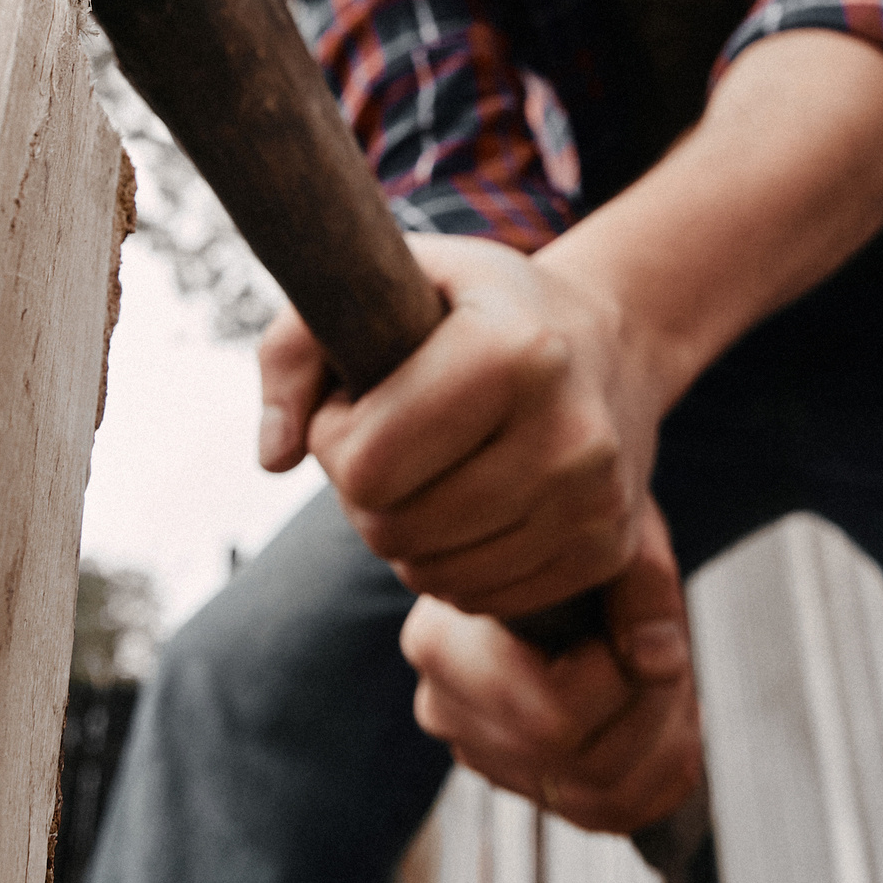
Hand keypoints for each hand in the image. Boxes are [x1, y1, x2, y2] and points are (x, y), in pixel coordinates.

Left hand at [256, 232, 671, 618]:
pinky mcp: (608, 549)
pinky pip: (481, 598)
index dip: (333, 437)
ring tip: (429, 467)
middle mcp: (570, 430)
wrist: (609, 339)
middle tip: (387, 438)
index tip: (355, 398)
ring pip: (432, 575)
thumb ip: (293, 352)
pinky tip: (469, 503)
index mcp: (513, 349)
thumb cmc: (470, 308)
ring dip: (404, 532)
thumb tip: (273, 458)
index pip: (367, 465)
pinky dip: (453, 563)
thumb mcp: (382, 284)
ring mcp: (596, 499)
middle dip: (363, 491)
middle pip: (393, 529)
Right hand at [401, 501, 701, 834]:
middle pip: (577, 762)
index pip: (547, 714)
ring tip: (671, 684)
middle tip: (669, 657)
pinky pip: (603, 815)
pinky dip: (657, 777)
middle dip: (649, 712)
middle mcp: (444, 705)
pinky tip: (665, 721)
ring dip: (662, 744)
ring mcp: (478, 749)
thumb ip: (643, 589)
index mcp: (443, 640)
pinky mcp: (515, 775)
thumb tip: (655, 662)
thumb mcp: (616, 529)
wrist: (558, 528)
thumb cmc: (579, 521)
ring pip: (598, 798)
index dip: (617, 680)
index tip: (629, 625)